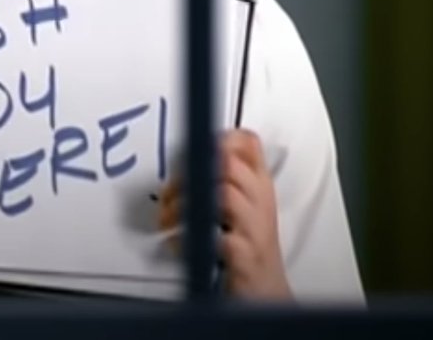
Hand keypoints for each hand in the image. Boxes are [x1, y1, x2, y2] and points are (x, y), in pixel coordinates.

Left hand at [156, 129, 291, 299]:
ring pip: (224, 195)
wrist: (266, 294)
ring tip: (167, 220)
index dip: (218, 138)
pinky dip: (188, 240)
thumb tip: (185, 157)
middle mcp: (260, 202)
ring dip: (185, 204)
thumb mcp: (241, 206)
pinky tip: (175, 243)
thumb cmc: (248, 249)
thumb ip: (219, 178)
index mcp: (259, 187)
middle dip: (189, 173)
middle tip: (168, 193)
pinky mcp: (245, 258)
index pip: (248, 143)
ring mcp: (255, 230)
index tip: (193, 150)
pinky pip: (217, 239)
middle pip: (228, 164)